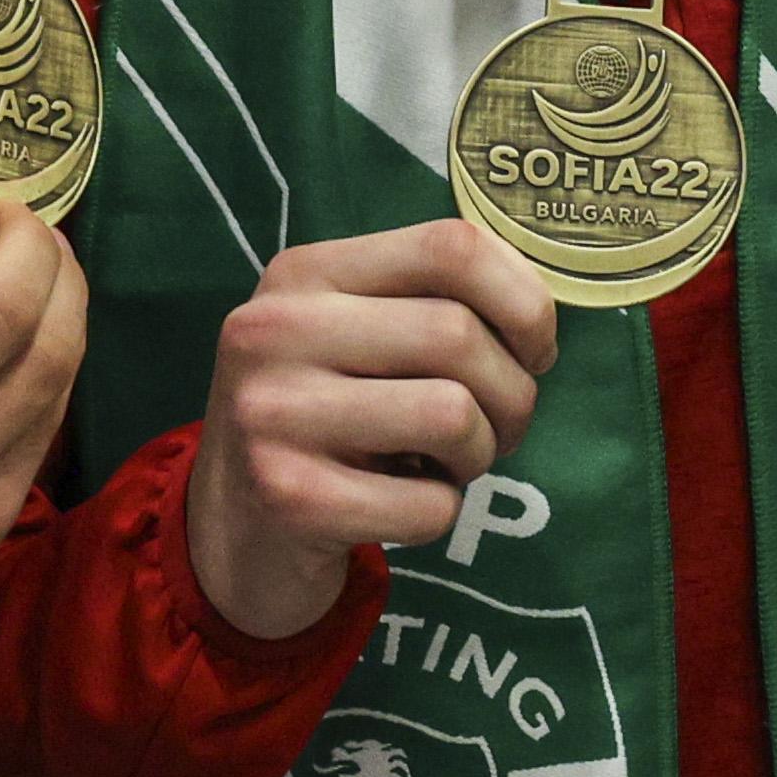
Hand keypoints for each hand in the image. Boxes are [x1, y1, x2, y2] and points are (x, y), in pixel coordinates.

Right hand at [185, 218, 560, 637]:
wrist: (232, 530)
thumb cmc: (326, 419)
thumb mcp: (355, 334)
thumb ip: (432, 300)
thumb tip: (544, 306)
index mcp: (304, 273)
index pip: (450, 246)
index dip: (524, 299)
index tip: (536, 349)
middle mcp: (275, 330)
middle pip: (458, 336)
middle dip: (512, 394)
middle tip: (497, 427)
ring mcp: (273, 415)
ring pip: (452, 415)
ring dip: (479, 454)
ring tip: (445, 463)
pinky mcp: (288, 498)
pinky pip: (429, 505)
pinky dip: (440, 512)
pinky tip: (399, 505)